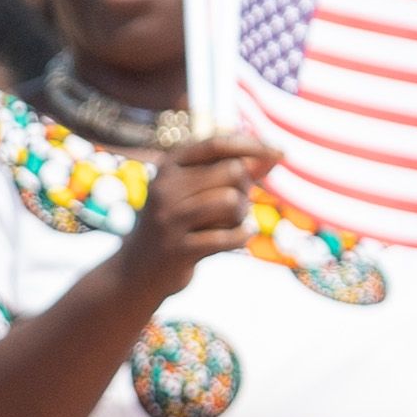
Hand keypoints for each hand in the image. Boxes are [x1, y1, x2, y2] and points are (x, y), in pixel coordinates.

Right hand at [109, 131, 273, 298]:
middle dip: (246, 188)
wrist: (136, 273)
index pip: (218, 143)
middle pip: (232, 171)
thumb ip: (232, 172)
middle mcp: (164, 188)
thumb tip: (275, 157)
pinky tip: (240, 237)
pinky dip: (243, 236)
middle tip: (238, 206)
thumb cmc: (178, 225)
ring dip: (242, 214)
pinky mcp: (177, 250)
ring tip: (233, 223)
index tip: (280, 154)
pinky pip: (229, 236)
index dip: (253, 146)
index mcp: (168, 166)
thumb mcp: (197, 192)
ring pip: (231, 201)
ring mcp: (168, 220)